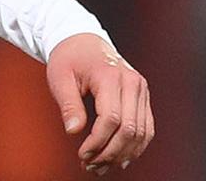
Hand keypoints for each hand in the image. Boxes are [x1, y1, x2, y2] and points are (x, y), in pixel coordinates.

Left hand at [47, 33, 152, 174]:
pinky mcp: (144, 96)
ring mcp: (141, 89)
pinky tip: (119, 157)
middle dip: (110, 152)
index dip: (98, 142)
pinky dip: (135, 146)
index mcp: (110, 76)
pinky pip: (146, 127)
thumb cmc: (68, 58)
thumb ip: (68, 104)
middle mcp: (132, 82)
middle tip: (91, 165)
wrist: (82, 41)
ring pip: (142, 132)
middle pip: (129, 129)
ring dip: (124, 154)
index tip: (82, 154)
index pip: (111, 119)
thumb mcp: (59, 77)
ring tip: (102, 165)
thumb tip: (73, 131)